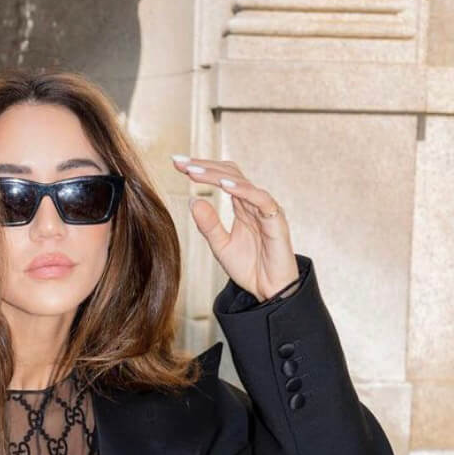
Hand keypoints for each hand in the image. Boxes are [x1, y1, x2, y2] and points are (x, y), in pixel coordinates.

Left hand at [172, 154, 298, 301]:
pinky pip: (261, 199)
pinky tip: (224, 185)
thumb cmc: (250, 268)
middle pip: (230, 173)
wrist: (270, 291)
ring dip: (217, 175)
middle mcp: (254, 202)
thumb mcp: (221, 246)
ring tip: (194, 171)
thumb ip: (208, 225)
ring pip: (242, 182)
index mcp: (242, 206)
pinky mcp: (276, 221)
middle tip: (181, 163)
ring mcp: (266, 209)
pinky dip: (243, 190)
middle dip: (204, 166)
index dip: (201, 169)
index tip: (177, 164)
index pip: (222, 177)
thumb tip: (192, 200)